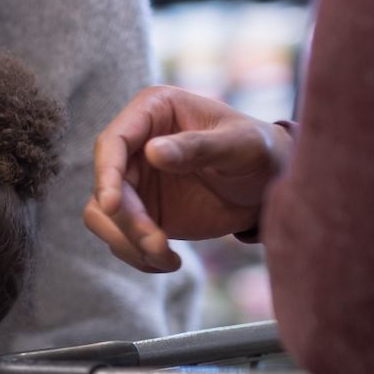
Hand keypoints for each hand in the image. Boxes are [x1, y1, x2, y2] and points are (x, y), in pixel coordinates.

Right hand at [86, 87, 293, 271]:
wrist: (269, 185)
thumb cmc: (258, 151)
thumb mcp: (239, 144)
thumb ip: (198, 146)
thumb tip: (151, 152)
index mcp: (153, 111)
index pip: (112, 142)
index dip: (107, 174)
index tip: (113, 205)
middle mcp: (135, 145)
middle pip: (106, 185)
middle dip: (126, 221)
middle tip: (157, 245)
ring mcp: (135, 180)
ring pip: (104, 215)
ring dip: (128, 242)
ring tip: (166, 258)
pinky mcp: (141, 212)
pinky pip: (121, 237)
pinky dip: (138, 256)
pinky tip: (168, 261)